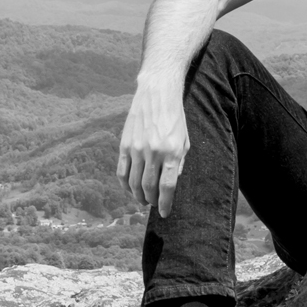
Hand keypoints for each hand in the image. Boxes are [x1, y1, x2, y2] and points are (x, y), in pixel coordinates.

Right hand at [117, 78, 189, 215]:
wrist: (157, 93)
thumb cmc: (174, 118)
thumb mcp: (184, 141)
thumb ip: (179, 164)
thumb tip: (170, 185)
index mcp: (172, 152)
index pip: (167, 186)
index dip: (166, 203)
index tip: (165, 213)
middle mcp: (153, 152)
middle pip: (149, 187)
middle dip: (152, 201)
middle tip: (154, 205)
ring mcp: (136, 149)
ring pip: (134, 183)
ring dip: (138, 196)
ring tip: (143, 201)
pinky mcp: (124, 145)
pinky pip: (122, 172)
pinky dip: (125, 185)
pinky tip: (130, 189)